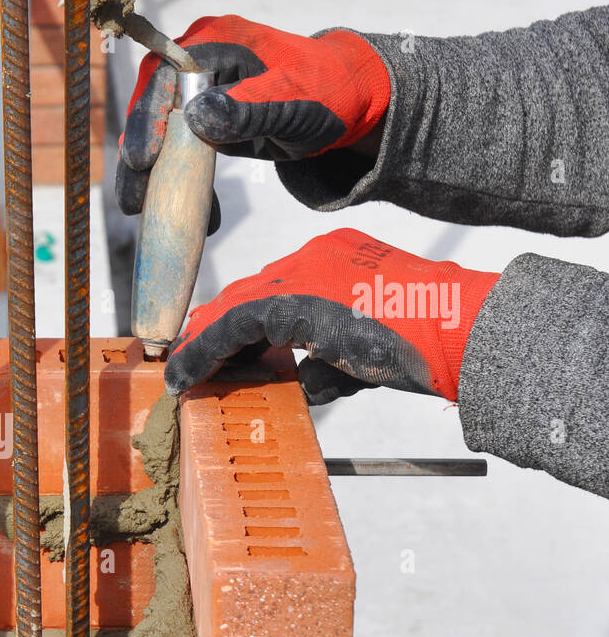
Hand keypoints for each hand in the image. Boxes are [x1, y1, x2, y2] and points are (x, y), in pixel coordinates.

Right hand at [117, 15, 390, 215]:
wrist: (344, 103)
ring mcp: (196, 95)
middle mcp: (197, 64)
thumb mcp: (294, 101)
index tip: (144, 159)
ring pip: (160, 135)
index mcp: (216, 43)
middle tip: (134, 199)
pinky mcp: (201, 124)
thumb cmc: (326, 92)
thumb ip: (250, 107)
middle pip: (152, 108)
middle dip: (141, 156)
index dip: (148, 116)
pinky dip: (186, 185)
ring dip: (156, 178)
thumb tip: (197, 117)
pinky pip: (181, 153)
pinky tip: (202, 217)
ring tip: (148, 214)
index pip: (165, 76)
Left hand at [166, 229, 500, 403]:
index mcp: (337, 259)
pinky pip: (231, 327)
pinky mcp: (292, 300)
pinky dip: (205, 352)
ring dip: (203, 343)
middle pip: (248, 291)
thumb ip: (331, 360)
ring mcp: (303, 273)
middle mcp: (315, 256)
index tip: (218, 343)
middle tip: (185, 356)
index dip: (240, 317)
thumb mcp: (369, 348)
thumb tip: (306, 380)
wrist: (457, 331)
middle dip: (213, 327)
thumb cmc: (428, 342)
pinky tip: (188, 375)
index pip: (275, 287)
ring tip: (180, 370)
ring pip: (233, 306)